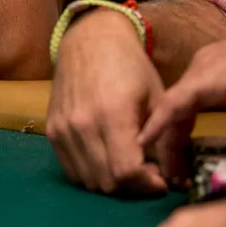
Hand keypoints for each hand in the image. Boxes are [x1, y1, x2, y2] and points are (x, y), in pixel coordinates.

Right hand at [46, 9, 168, 194]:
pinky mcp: (52, 130)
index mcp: (112, 114)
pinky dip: (91, 173)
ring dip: (111, 182)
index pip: (126, 172)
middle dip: (133, 186)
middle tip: (148, 173)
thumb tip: (173, 176)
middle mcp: (81, 125)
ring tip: (128, 166)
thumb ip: (163, 139)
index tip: (162, 180)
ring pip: (88, 180)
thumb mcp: (157, 98)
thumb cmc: (130, 66)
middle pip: (107, 182)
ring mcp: (62, 128)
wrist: (90, 39)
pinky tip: (106, 159)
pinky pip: (71, 169)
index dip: (147, 185)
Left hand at [138, 9, 225, 184]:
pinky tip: (147, 140)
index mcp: (210, 75)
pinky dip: (159, 124)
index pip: (184, 110)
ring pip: (169, 110)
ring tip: (164, 170)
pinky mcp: (204, 80)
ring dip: (164, 141)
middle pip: (173, 111)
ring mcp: (199, 72)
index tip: (179, 165)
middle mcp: (198, 70)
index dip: (178, 137)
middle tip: (171, 175)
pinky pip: (173, 104)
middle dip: (170, 144)